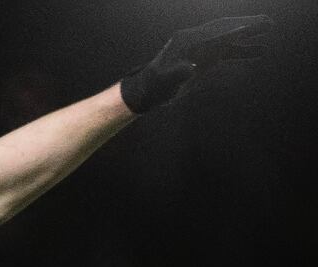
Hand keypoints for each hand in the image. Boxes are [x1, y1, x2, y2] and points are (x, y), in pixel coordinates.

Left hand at [120, 15, 273, 113]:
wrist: (147, 92)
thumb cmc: (154, 86)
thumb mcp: (164, 81)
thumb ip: (177, 73)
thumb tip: (190, 68)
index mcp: (187, 41)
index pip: (216, 32)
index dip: (235, 29)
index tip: (253, 27)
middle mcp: (196, 40)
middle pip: (226, 29)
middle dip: (247, 26)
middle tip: (269, 24)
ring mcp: (202, 48)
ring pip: (229, 38)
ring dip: (249, 37)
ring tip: (270, 31)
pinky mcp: (205, 58)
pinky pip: (227, 51)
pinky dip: (243, 51)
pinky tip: (260, 51)